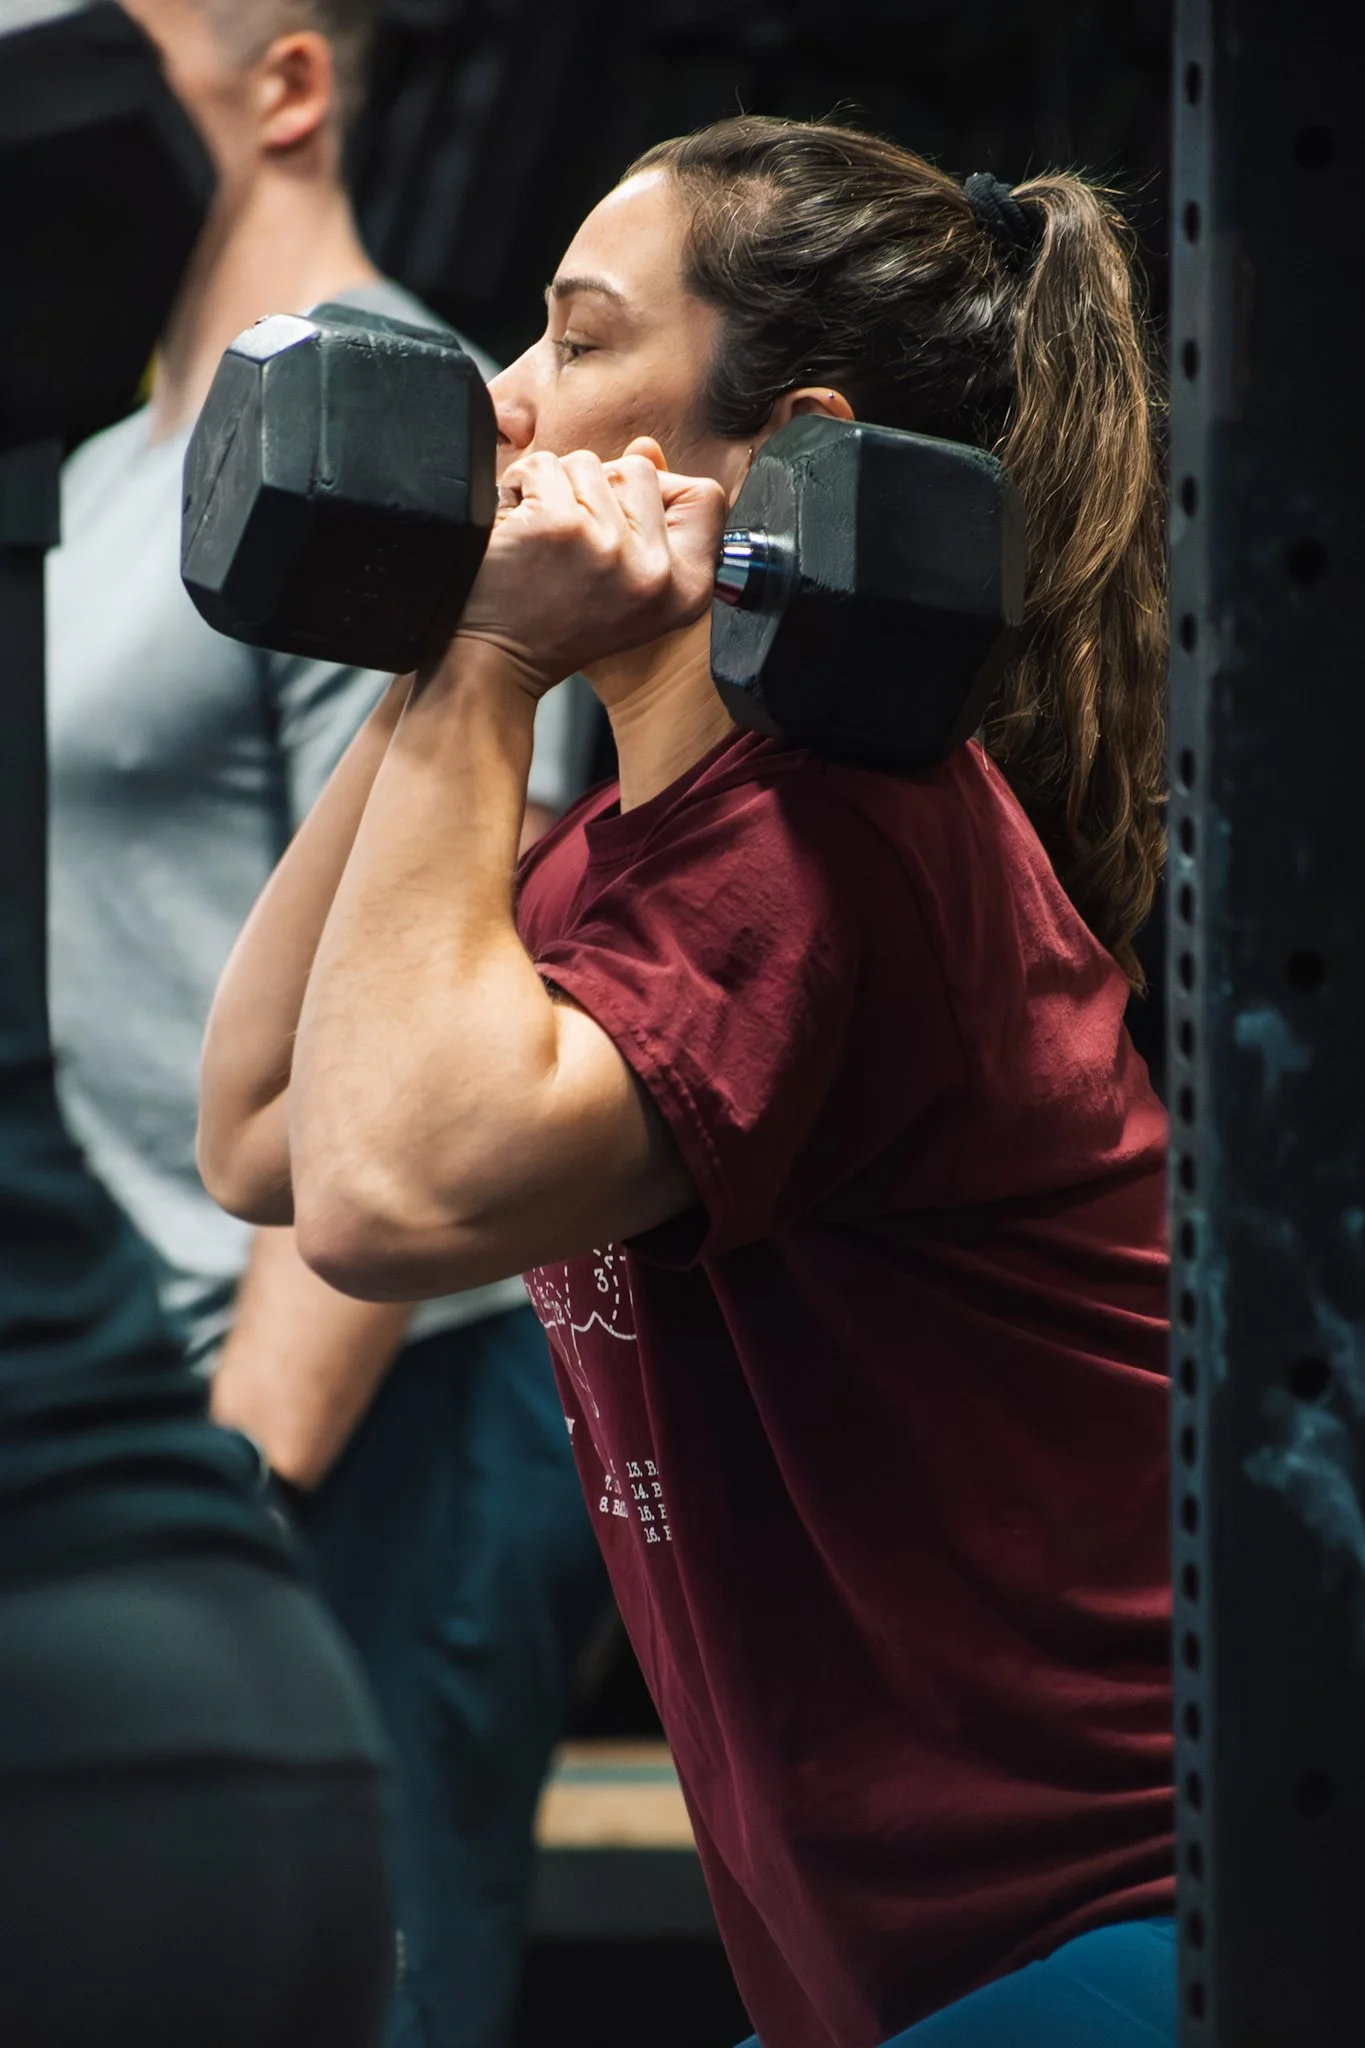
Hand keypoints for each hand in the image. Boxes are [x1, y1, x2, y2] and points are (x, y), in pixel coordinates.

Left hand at [452, 438, 728, 693]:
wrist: (498, 660)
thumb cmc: (558, 625)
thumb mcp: (629, 586)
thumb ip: (649, 517)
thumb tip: (646, 450)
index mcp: (687, 589)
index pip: (704, 497)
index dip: (663, 491)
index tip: (623, 519)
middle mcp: (655, 572)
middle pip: (638, 471)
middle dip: (598, 491)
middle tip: (572, 544)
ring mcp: (608, 546)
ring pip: (587, 463)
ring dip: (554, 489)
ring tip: (542, 539)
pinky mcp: (559, 526)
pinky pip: (542, 467)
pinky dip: (518, 489)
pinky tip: (516, 531)